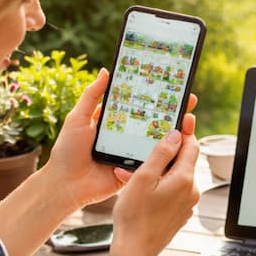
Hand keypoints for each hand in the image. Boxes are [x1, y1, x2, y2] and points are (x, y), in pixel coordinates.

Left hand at [47, 69, 196, 208]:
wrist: (66, 185)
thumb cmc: (68, 151)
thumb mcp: (78, 118)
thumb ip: (91, 95)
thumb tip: (105, 71)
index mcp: (114, 122)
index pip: (138, 105)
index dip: (153, 96)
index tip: (171, 85)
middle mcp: (126, 137)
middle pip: (152, 121)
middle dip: (171, 111)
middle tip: (189, 100)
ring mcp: (131, 154)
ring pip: (157, 141)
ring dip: (173, 132)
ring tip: (188, 120)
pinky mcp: (134, 171)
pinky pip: (152, 162)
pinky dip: (165, 155)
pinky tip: (180, 144)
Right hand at [109, 127, 200, 255]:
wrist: (135, 250)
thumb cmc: (134, 215)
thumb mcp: (143, 178)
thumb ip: (161, 154)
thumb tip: (176, 135)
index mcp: (184, 178)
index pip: (191, 146)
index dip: (186, 130)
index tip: (184, 117)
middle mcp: (191, 191)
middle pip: (183, 161)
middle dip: (165, 153)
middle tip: (147, 146)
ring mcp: (187, 204)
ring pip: (175, 177)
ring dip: (159, 171)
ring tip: (133, 173)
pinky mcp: (180, 213)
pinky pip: (172, 192)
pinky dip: (159, 186)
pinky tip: (140, 189)